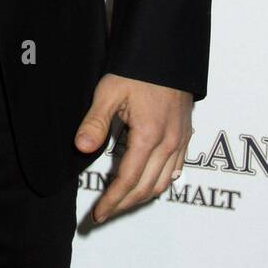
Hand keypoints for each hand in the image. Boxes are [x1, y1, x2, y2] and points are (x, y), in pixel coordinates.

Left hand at [74, 73, 192, 223]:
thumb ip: (96, 122)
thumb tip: (81, 147)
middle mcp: (169, 143)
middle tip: (104, 214)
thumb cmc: (137, 70)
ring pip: (163, 183)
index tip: (97, 214)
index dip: (112, 201)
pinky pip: (175, 170)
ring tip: (121, 203)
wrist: (167, 53)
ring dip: (141, 197)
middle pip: (146, 188)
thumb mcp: (109, 91)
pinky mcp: (185, 135)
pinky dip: (159, 183)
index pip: (128, 180)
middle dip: (124, 205)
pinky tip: (147, 183)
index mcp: (149, 136)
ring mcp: (180, 141)